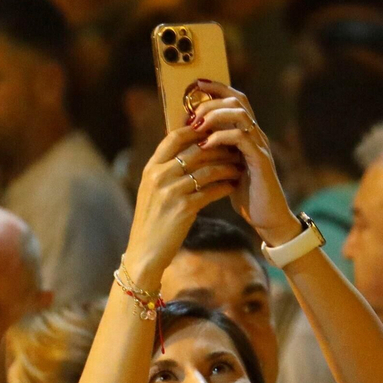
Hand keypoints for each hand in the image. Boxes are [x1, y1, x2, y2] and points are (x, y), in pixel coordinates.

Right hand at [125, 126, 242, 284]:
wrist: (145, 252)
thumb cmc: (151, 221)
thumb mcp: (151, 191)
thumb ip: (165, 170)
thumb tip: (187, 151)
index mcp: (150, 168)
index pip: (174, 137)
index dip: (196, 130)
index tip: (213, 130)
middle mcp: (159, 176)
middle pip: (195, 151)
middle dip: (218, 148)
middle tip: (235, 148)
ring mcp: (171, 192)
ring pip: (207, 170)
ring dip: (226, 167)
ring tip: (238, 167)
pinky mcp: (184, 209)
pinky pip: (210, 191)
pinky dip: (224, 186)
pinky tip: (233, 186)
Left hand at [190, 80, 300, 244]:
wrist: (267, 218)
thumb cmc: (244, 194)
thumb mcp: (224, 167)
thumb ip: (214, 150)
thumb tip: (188, 136)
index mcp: (247, 133)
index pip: (234, 99)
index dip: (216, 88)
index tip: (195, 85)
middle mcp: (255, 134)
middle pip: (237, 100)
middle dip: (212, 101)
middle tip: (191, 113)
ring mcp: (260, 146)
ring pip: (240, 114)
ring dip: (215, 116)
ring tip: (196, 126)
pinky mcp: (260, 160)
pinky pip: (241, 138)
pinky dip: (221, 137)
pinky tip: (205, 145)